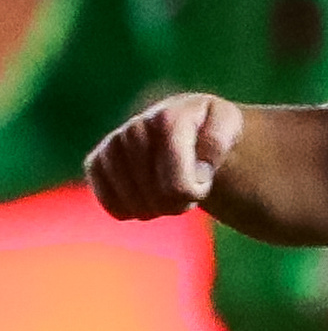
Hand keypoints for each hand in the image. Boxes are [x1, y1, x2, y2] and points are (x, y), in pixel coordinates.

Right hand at [86, 92, 240, 220]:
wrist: (183, 128)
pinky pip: (110, 204)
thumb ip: (217, 143)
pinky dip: (131, 211)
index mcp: (169, 119)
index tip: (204, 181)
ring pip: (135, 204)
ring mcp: (112, 146)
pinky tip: (145, 198)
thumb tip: (197, 171)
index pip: (177, 184)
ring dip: (158, 208)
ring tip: (169, 190)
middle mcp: (135, 129)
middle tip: (190, 187)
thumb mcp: (228, 125)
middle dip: (180, 202)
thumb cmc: (209, 129)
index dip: (193, 193)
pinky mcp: (96, 162)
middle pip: (159, 197)